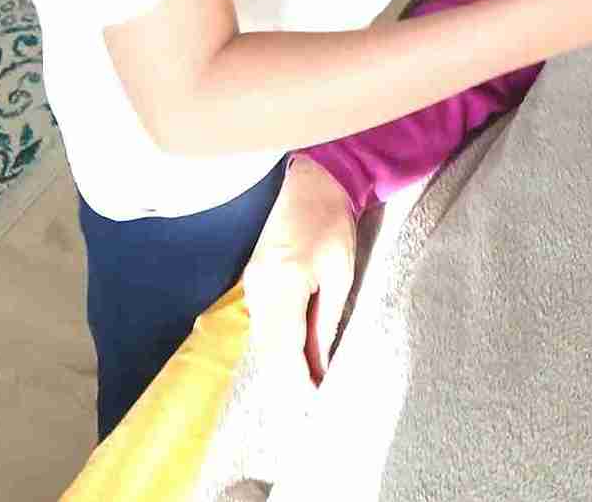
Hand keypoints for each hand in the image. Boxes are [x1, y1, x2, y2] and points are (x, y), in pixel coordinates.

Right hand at [242, 156, 355, 395]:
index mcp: (283, 284)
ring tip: (302, 391)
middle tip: (307, 410)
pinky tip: (290, 359)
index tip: (313, 405)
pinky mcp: (253, 279)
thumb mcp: (339, 271)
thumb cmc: (331, 221)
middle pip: (268, 351)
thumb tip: (321, 363)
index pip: (286, 348)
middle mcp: (259, 288)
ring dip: (280, 367)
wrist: (309, 181)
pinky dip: (275, 346)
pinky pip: (261, 324)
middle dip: (286, 382)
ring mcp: (252, 283)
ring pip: (262, 340)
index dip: (298, 381)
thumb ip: (326, 320)